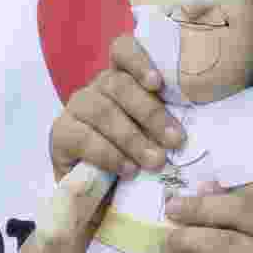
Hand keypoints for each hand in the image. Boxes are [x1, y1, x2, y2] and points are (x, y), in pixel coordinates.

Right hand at [49, 34, 185, 183]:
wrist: (106, 201)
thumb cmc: (142, 165)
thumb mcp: (162, 141)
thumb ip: (171, 127)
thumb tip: (191, 129)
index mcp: (124, 81)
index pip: (124, 50)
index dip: (139, 60)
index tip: (158, 83)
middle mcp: (98, 89)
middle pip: (119, 85)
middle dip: (151, 113)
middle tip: (175, 141)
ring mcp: (77, 109)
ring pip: (103, 110)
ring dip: (132, 138)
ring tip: (155, 161)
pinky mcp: (61, 134)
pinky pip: (83, 137)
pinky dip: (109, 154)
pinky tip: (128, 169)